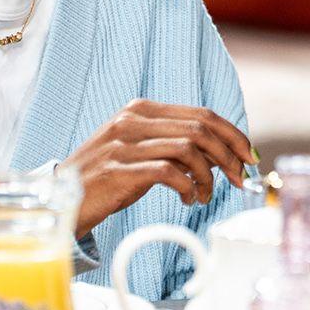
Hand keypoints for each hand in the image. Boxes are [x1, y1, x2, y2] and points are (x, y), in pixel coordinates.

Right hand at [62, 99, 254, 236]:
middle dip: (230, 155)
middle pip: (201, 128)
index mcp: (141, 110)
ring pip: (189, 148)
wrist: (61, 198)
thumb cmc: (106, 179)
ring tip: (206, 195)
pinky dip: (188, 187)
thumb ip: (174, 146)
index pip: (202, 114)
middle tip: (240, 179)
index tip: (249, 157)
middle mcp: (132, 120)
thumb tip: (220, 155)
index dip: (232, 134)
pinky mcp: (119, 169)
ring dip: (209, 175)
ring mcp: (123, 143)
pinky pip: (169, 172)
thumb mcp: (140, 153)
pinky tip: (187, 199)